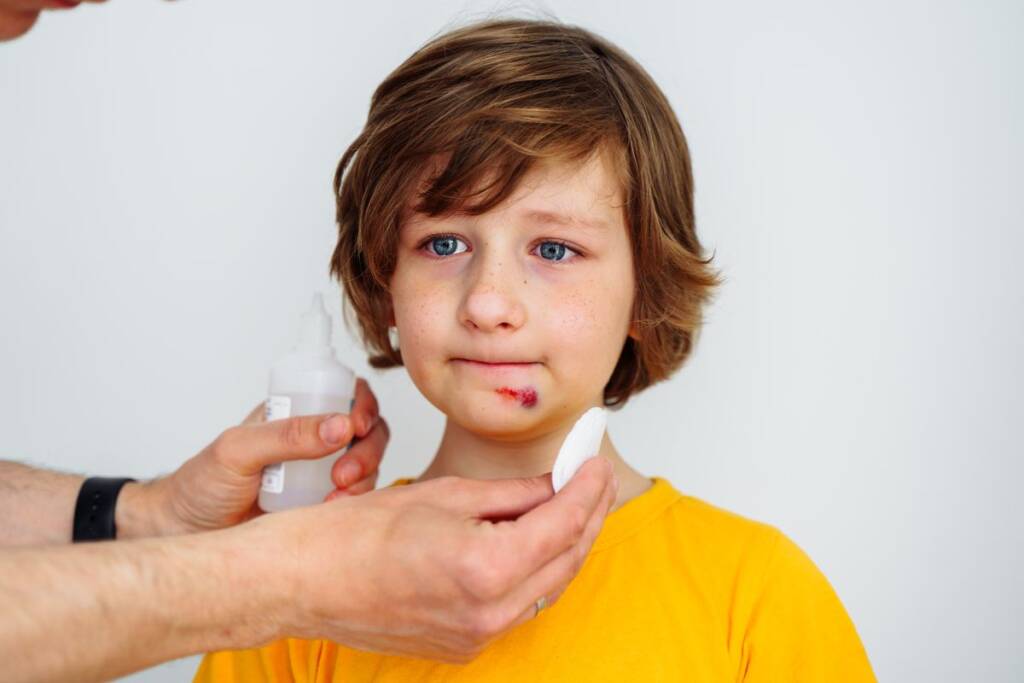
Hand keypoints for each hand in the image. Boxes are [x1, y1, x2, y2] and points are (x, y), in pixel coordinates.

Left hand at [118, 379, 387, 537]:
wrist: (185, 533)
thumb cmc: (202, 484)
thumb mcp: (239, 450)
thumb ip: (287, 435)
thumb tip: (340, 424)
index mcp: (294, 414)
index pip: (343, 393)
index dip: (362, 404)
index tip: (358, 425)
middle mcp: (314, 440)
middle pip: (368, 430)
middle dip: (367, 449)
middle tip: (344, 474)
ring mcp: (321, 474)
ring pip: (367, 464)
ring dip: (363, 478)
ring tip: (334, 497)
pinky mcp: (323, 506)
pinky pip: (355, 499)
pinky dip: (353, 503)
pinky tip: (330, 511)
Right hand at [247, 457, 616, 662]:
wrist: (305, 581)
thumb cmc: (357, 534)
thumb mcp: (446, 494)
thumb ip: (513, 493)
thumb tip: (556, 483)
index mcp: (486, 568)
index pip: (563, 523)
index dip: (587, 488)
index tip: (594, 461)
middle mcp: (489, 613)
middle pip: (566, 560)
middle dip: (588, 515)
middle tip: (593, 480)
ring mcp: (478, 636)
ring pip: (548, 587)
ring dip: (566, 545)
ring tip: (572, 504)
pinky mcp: (464, 646)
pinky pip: (519, 606)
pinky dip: (536, 572)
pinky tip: (535, 541)